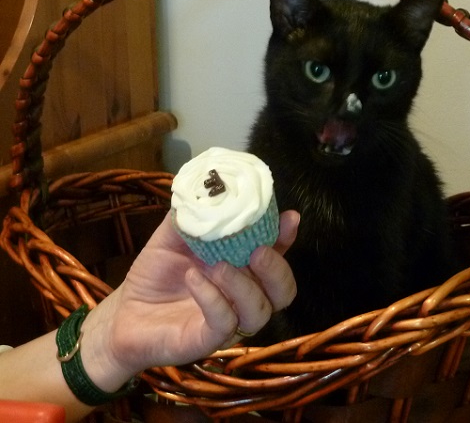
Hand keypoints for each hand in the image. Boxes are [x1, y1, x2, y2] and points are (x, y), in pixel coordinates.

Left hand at [80, 210, 298, 391]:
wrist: (124, 314)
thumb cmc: (155, 273)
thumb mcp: (173, 236)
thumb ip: (194, 215)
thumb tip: (208, 185)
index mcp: (242, 267)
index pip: (277, 254)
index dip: (286, 237)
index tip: (289, 218)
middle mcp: (243, 296)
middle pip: (283, 291)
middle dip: (277, 269)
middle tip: (257, 251)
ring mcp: (230, 321)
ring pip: (260, 311)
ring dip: (244, 286)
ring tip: (218, 266)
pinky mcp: (208, 341)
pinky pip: (225, 324)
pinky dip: (213, 299)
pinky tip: (194, 279)